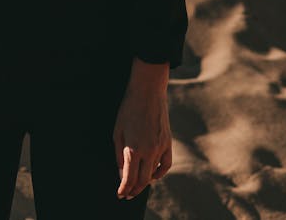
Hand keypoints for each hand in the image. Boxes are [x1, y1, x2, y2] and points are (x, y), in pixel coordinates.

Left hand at [113, 59, 171, 199]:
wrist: (148, 91)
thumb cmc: (128, 109)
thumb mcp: (117, 131)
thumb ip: (119, 155)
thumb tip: (122, 174)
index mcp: (133, 148)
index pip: (129, 179)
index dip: (124, 189)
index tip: (120, 194)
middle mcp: (148, 151)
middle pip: (142, 180)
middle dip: (134, 190)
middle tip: (127, 194)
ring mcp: (160, 147)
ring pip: (153, 173)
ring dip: (145, 182)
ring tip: (137, 185)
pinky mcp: (168, 142)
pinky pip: (166, 164)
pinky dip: (159, 173)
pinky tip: (153, 174)